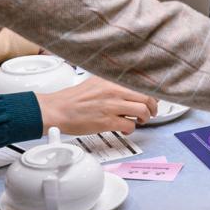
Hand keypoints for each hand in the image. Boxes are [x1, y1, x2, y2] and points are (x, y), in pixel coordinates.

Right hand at [35, 77, 156, 134]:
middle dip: (153, 107)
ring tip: (140, 121)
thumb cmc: (72, 100)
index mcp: (110, 80)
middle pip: (147, 97)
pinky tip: (125, 130)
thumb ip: (111, 85)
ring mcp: (111, 106)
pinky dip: (131, 130)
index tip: (152, 97)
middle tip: (151, 111)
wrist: (57, 110)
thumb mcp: (94, 83)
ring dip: (145, 118)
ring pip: (142, 111)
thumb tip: (127, 89)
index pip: (140, 82)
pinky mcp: (107, 121)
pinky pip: (130, 126)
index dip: (151, 92)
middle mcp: (113, 90)